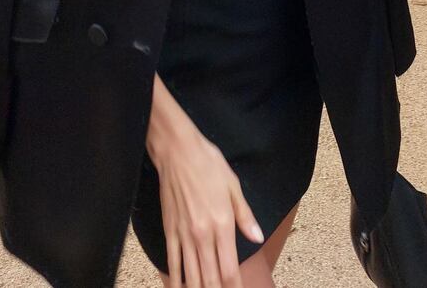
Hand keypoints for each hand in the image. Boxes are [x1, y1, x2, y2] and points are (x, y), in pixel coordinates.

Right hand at [147, 77, 262, 287]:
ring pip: (191, 276)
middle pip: (210, 278)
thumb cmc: (209, 164)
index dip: (234, 286)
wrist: (178, 152)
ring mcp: (184, 235)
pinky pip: (172, 263)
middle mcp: (203, 235)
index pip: (229, 269)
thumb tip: (257, 237)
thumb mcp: (233, 186)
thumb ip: (245, 216)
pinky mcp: (169, 231)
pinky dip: (176, 281)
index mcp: (222, 224)